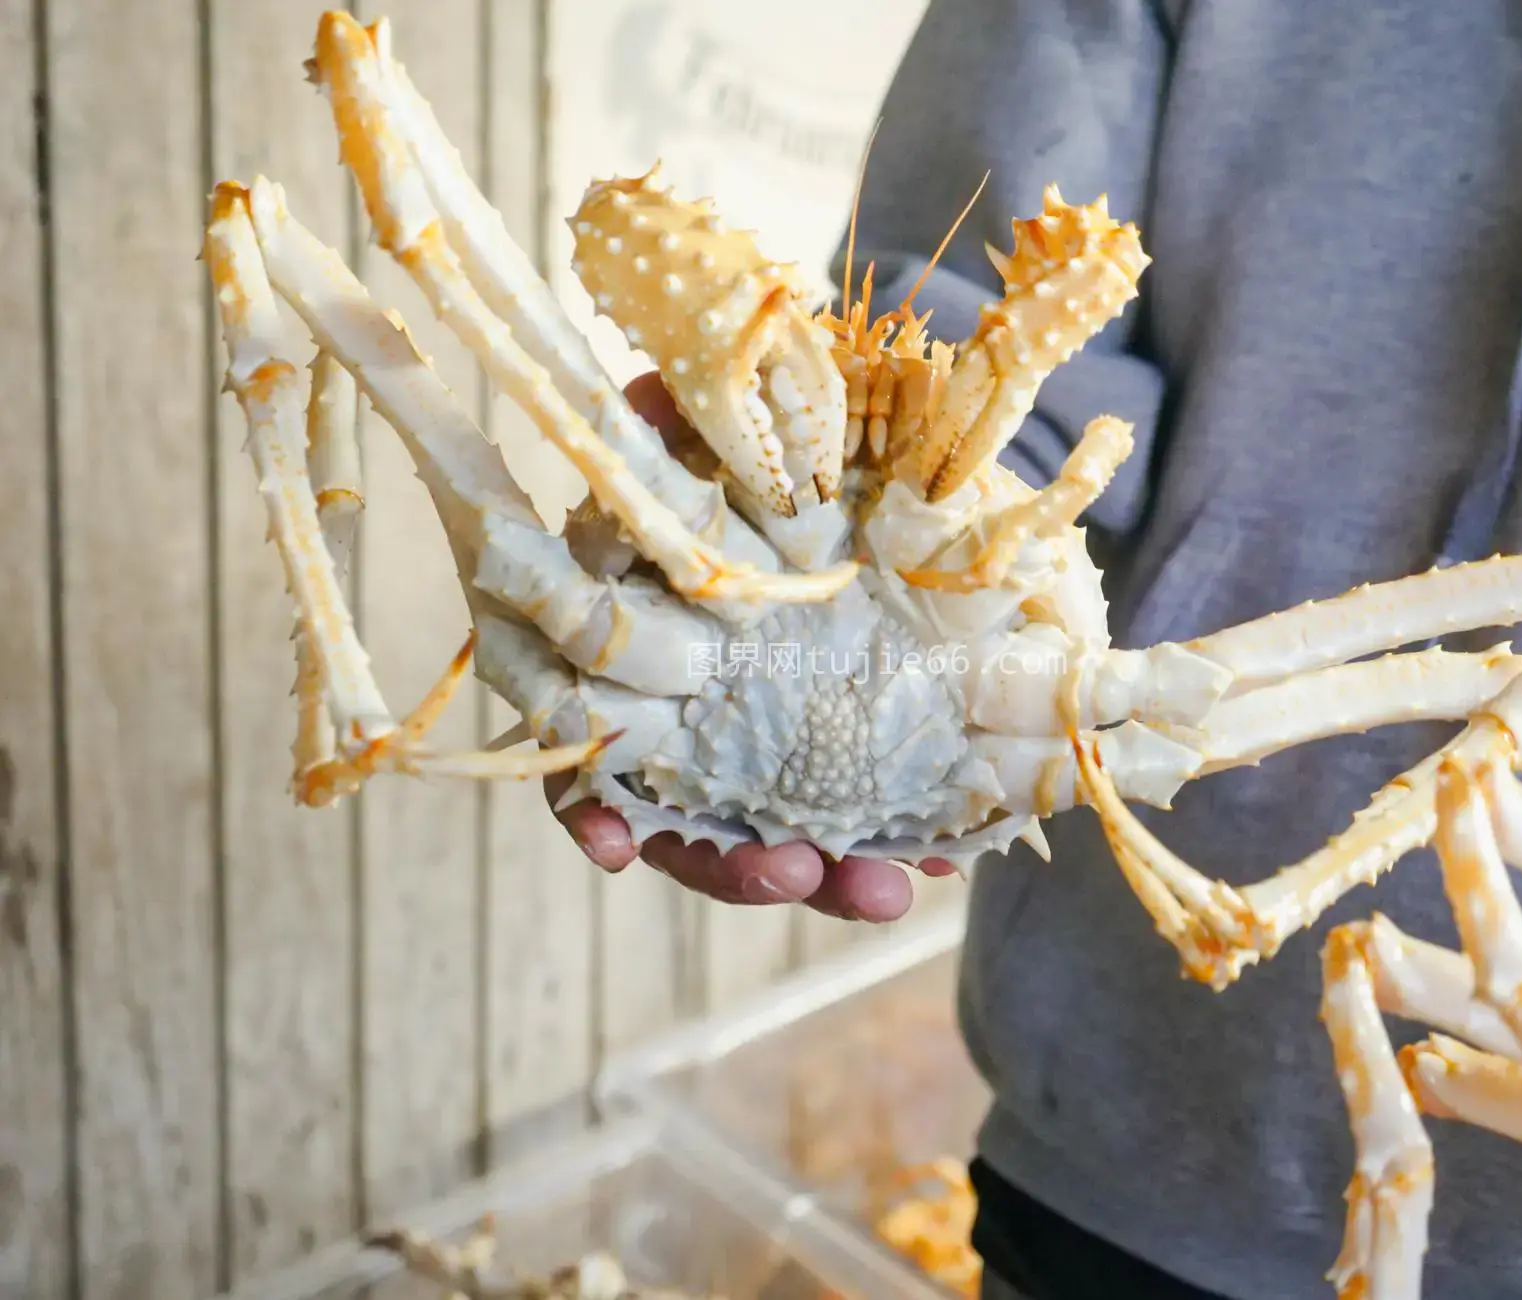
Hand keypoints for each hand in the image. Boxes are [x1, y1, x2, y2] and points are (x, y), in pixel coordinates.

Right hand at [544, 372, 955, 922]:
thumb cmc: (765, 466)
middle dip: (733, 864)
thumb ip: (682, 429)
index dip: (596, 809)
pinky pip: (851, 819)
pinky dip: (872, 851)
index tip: (615, 845)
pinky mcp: (839, 754)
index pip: (597, 753)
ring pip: (771, 836)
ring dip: (817, 872)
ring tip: (879, 889)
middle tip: (787, 870)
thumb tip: (649, 393)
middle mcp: (696, 720)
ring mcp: (764, 747)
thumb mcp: (726, 442)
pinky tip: (916, 866)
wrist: (863, 476)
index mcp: (647, 660)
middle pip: (688, 823)